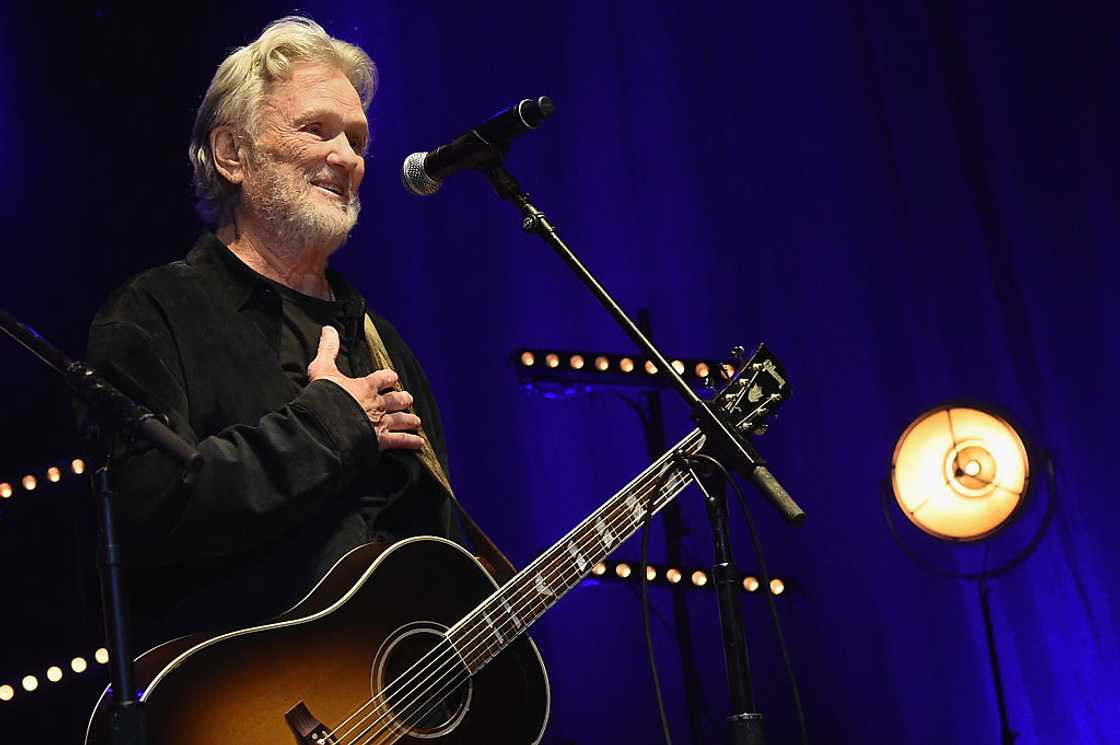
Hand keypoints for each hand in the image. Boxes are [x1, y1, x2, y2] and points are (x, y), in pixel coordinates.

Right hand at [307, 326, 423, 450]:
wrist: (325, 425)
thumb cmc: (323, 397)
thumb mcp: (322, 370)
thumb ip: (327, 350)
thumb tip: (328, 329)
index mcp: (366, 386)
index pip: (383, 378)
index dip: (389, 377)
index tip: (393, 377)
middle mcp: (377, 404)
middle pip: (396, 399)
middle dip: (403, 399)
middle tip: (408, 399)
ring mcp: (380, 422)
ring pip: (401, 419)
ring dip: (409, 420)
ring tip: (416, 421)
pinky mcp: (380, 440)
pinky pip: (400, 441)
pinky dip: (410, 441)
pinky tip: (419, 443)